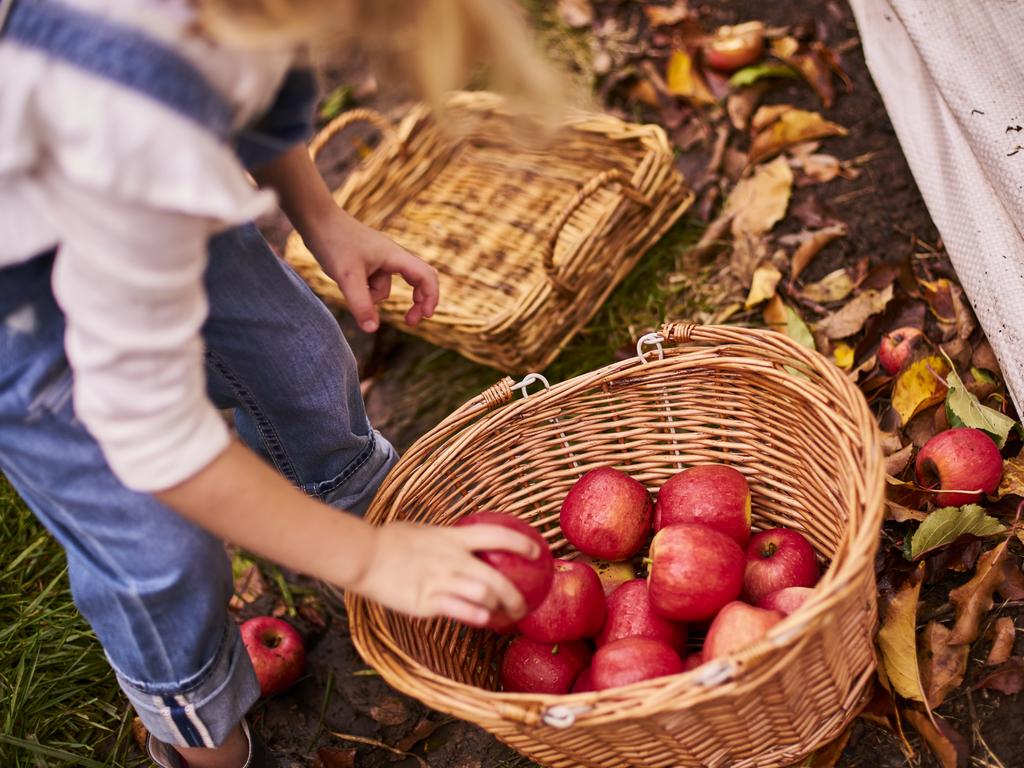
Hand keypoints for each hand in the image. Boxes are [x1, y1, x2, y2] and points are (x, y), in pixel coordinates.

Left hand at [306, 210, 438, 332]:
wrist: (316, 220)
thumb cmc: (333, 242)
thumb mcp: (347, 277)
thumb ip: (361, 304)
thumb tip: (372, 329)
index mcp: (395, 256)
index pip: (426, 276)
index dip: (431, 297)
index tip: (425, 316)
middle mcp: (392, 256)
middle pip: (417, 280)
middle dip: (416, 301)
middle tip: (409, 322)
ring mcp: (379, 259)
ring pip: (385, 286)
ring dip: (372, 296)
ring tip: (348, 286)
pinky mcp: (366, 261)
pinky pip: (372, 282)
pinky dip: (362, 289)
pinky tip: (344, 280)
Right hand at [351, 521, 539, 625]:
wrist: (364, 555)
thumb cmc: (390, 541)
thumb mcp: (424, 531)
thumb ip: (446, 539)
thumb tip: (462, 541)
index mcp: (452, 538)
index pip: (496, 536)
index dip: (521, 543)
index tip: (538, 551)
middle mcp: (452, 559)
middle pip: (496, 578)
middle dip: (516, 596)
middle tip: (525, 606)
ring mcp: (440, 581)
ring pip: (483, 596)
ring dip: (498, 609)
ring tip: (503, 618)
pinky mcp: (427, 602)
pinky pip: (459, 611)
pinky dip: (476, 616)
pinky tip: (484, 621)